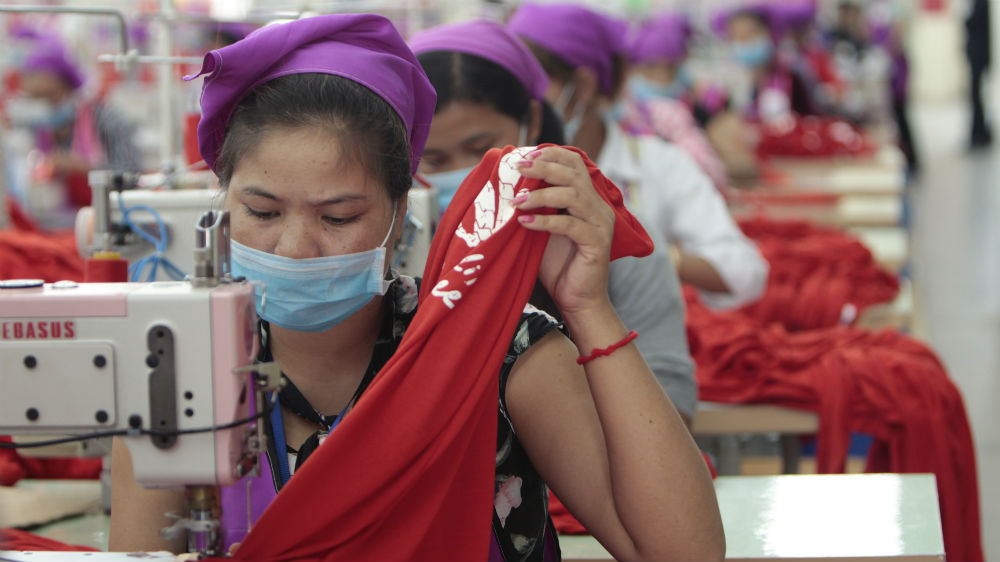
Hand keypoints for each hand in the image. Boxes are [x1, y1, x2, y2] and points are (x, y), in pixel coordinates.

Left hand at [514, 147, 614, 315]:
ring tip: (517, 201)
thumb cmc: (558, 265)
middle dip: (543, 167)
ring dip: (541, 194)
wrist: (578, 301)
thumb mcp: (543, 228)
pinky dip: (545, 221)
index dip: (551, 155)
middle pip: (574, 174)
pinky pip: (570, 225)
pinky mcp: (597, 243)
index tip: (524, 156)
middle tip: (518, 169)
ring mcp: (600, 224)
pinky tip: (525, 223)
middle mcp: (598, 207)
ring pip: (573, 196)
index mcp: (588, 199)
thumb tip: (507, 185)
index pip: (575, 164)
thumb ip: (535, 206)